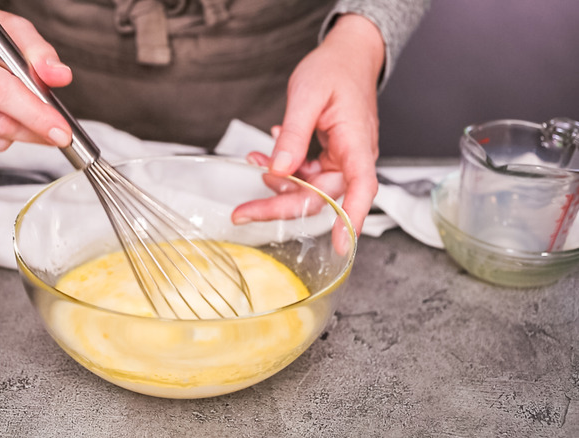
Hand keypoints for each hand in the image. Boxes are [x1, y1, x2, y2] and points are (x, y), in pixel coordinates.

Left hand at [232, 14, 383, 237]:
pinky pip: (304, 175)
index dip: (352, 219)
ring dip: (277, 183)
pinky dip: (283, 168)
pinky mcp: (328, 158)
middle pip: (319, 197)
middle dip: (279, 205)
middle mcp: (352, 158)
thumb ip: (294, 134)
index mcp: (356, 144)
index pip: (362, 188)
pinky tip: (269, 151)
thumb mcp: (307, 96)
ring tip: (254, 160)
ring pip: (308, 189)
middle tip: (242, 212)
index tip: (342, 245)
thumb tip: (279, 170)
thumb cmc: (334, 70)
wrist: (347, 55)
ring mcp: (340, 160)